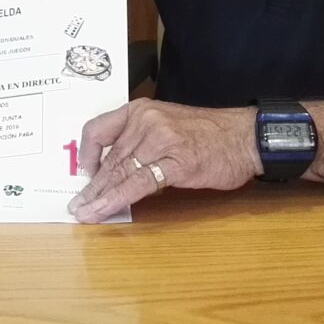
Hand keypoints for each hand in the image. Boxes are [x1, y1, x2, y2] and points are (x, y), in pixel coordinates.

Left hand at [68, 99, 259, 222]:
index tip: (84, 173)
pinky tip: (104, 211)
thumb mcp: (167, 125)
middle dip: (92, 186)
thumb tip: (116, 168)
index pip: (98, 129)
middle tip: (77, 205)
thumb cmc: (209, 134)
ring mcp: (160, 141)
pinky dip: (118, 200)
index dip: (87, 154)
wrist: (245, 137)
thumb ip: (141, 140)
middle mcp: (146, 121)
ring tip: (85, 213)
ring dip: (99, 197)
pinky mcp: (175, 163)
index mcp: (140, 110)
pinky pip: (138, 184)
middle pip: (110, 158)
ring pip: (120, 173)